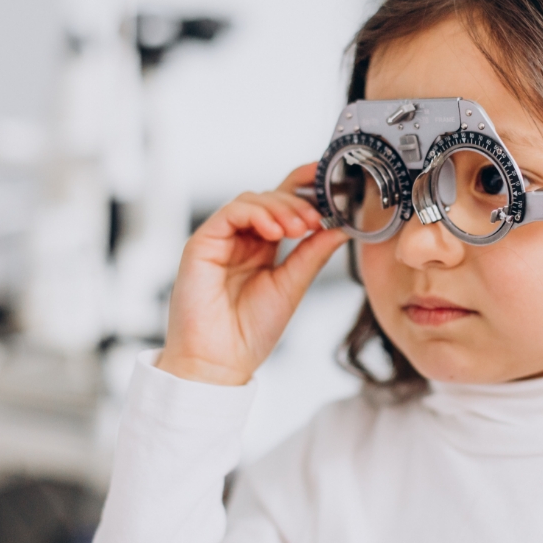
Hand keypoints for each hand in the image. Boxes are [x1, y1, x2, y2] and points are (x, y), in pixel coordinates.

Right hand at [157, 163, 347, 384]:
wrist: (219, 361)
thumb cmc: (250, 332)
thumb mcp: (292, 286)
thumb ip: (312, 254)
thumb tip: (340, 227)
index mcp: (263, 249)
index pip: (284, 207)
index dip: (306, 188)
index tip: (332, 181)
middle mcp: (242, 240)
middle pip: (270, 197)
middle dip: (298, 201)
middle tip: (316, 219)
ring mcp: (221, 239)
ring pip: (252, 200)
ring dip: (280, 207)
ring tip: (299, 228)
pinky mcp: (202, 243)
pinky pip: (230, 213)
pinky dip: (256, 214)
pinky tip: (274, 231)